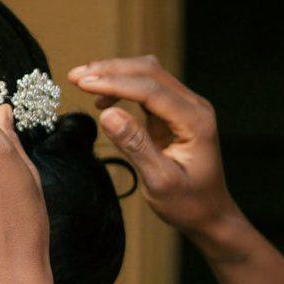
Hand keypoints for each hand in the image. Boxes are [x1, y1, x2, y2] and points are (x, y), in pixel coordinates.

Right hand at [67, 55, 241, 238]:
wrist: (208, 213)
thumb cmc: (188, 203)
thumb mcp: (160, 181)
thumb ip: (135, 145)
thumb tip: (107, 114)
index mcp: (195, 121)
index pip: (151, 90)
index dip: (115, 84)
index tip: (83, 85)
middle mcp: (193, 107)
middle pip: (150, 72)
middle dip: (110, 70)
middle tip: (75, 77)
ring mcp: (184, 107)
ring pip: (147, 75)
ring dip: (114, 74)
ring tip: (82, 81)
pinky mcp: (172, 113)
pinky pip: (145, 89)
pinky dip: (121, 87)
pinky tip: (103, 100)